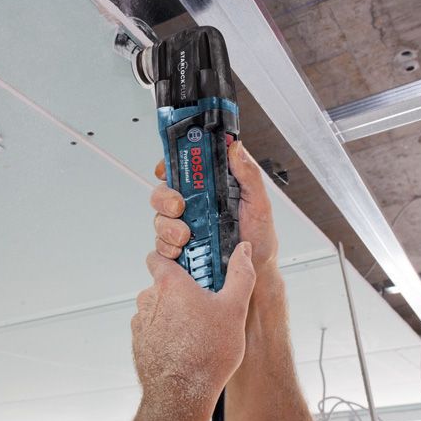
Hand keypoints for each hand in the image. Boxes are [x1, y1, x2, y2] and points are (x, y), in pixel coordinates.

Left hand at [131, 243, 255, 410]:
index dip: (174, 258)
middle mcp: (149, 299)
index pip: (159, 256)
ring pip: (157, 307)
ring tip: (196, 329)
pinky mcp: (139, 343)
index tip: (191, 266)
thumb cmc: (206, 355)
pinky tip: (185, 345)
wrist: (181, 396)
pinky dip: (165, 332)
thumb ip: (240, 274)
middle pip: (162, 283)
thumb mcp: (234, 309)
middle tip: (204, 304)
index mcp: (169, 284)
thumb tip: (243, 251)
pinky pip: (152, 329)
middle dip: (181, 291)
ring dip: (173, 313)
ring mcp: (141, 322)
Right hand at [151, 141, 278, 272]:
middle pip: (164, 192)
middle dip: (165, 198)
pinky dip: (167, 247)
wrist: (256, 272)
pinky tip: (180, 251)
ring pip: (160, 218)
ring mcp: (185, 226)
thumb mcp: (260, 204)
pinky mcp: (179, 247)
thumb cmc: (259, 238)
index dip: (171, 165)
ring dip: (168, 226)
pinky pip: (161, 244)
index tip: (166, 169)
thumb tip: (235, 148)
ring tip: (186, 236)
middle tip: (179, 207)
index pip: (184, 169)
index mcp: (212, 188)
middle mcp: (195, 205)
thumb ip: (248, 175)